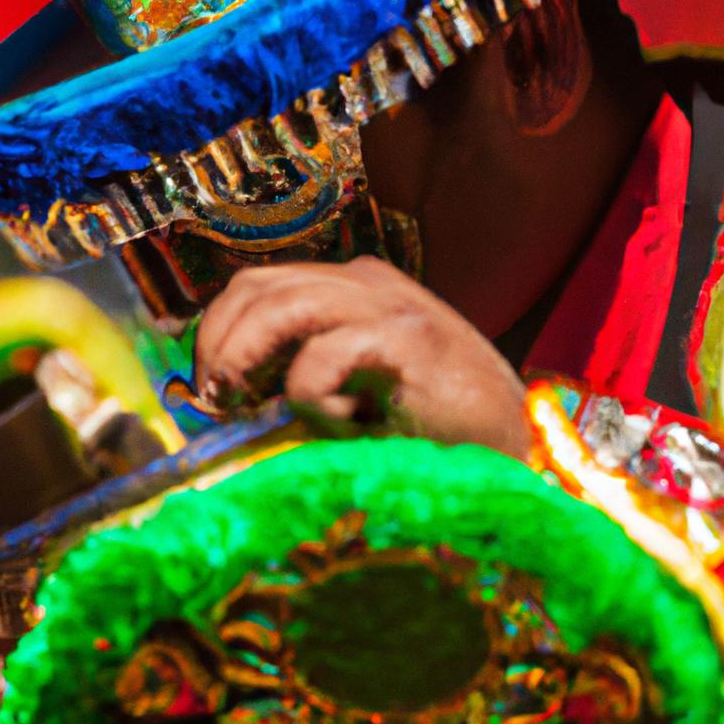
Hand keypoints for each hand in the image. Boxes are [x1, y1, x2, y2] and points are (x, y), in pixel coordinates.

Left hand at [194, 256, 528, 458]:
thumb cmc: (427, 423)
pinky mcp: (410, 337)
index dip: (218, 330)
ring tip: (242, 403)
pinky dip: (309, 390)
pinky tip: (339, 420)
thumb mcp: (351, 386)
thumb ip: (300, 371)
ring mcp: (389, 302)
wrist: (513, 442)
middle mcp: (364, 281)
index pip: (258, 286)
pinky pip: (326, 352)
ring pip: (282, 303)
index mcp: (349, 287)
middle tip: (214, 399)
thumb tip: (227, 393)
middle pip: (256, 285)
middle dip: (218, 341)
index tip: (209, 387)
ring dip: (244, 356)